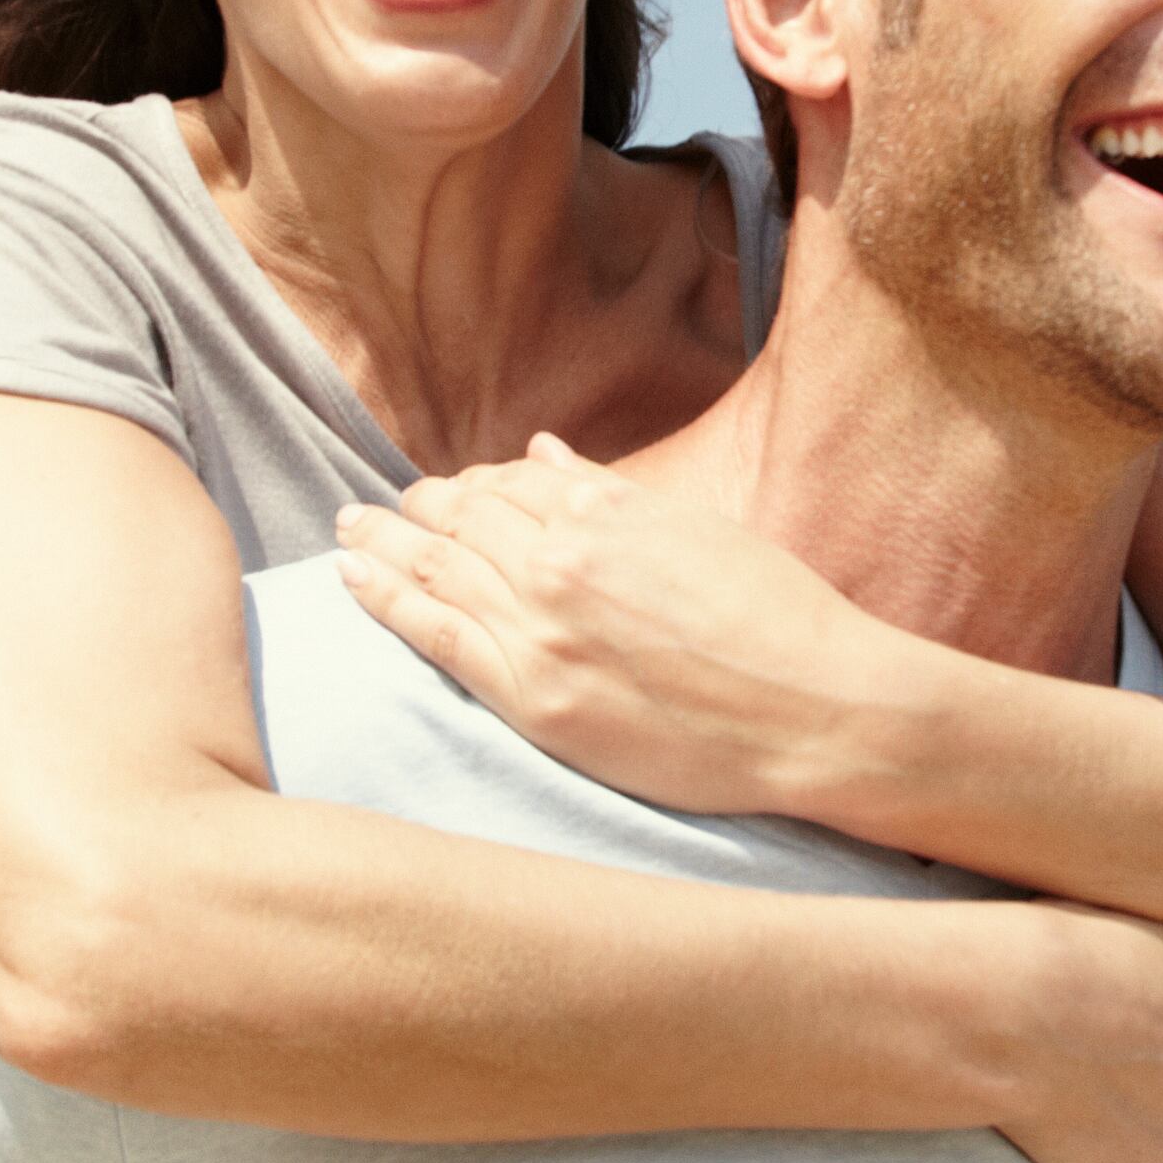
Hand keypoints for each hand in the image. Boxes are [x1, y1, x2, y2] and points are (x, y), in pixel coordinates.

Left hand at [337, 436, 903, 818]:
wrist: (817, 710)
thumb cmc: (779, 621)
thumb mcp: (696, 529)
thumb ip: (609, 493)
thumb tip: (543, 453)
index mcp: (605, 511)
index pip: (508, 483)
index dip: (470, 485)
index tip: (448, 494)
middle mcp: (562, 559)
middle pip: (459, 520)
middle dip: (413, 510)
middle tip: (373, 509)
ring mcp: (542, 629)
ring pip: (434, 569)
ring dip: (379, 543)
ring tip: (345, 532)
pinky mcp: (535, 698)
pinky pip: (436, 636)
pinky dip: (384, 599)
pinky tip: (352, 579)